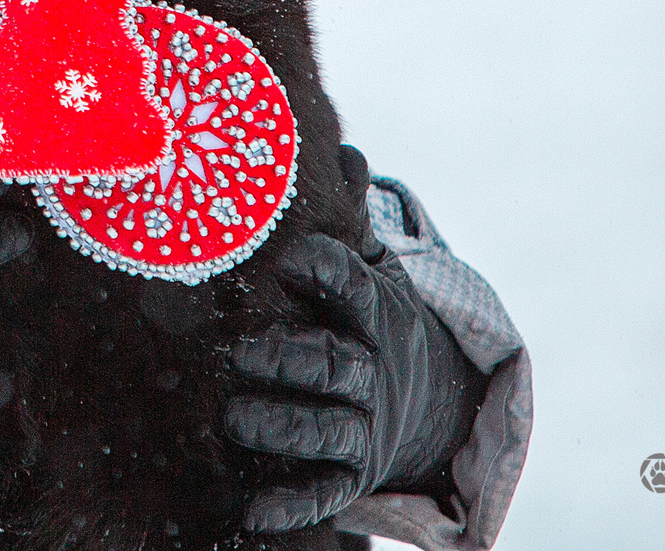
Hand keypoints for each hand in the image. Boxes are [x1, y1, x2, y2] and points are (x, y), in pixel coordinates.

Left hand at [223, 149, 480, 531]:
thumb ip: (354, 223)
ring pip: (324, 429)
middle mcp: (372, 372)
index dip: (326, 273)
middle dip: (287, 360)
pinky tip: (249, 511)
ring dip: (278, 425)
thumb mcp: (378, 273)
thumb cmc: (376, 322)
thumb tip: (347, 153)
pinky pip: (323, 494)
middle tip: (235, 352)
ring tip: (231, 418)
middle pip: (333, 365)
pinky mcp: (352, 473)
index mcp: (378, 314)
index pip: (355, 289)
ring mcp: (364, 426)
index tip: (289, 258)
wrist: (432, 403)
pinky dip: (290, 505)